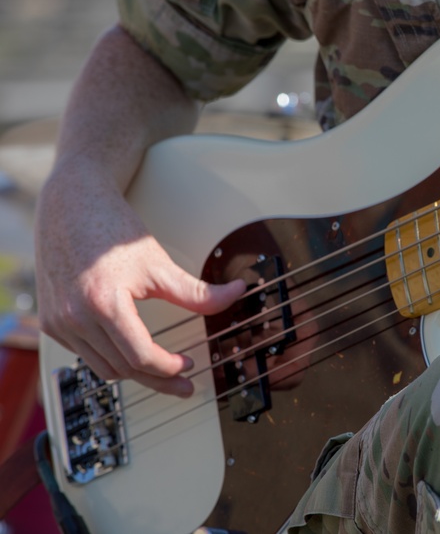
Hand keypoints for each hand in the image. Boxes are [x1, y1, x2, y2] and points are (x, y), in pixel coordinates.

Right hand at [35, 161, 244, 396]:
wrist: (72, 206)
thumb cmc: (112, 231)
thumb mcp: (159, 263)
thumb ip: (197, 291)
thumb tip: (236, 294)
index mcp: (102, 304)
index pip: (140, 356)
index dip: (170, 368)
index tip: (190, 366)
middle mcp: (74, 318)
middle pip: (123, 368)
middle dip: (158, 379)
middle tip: (185, 384)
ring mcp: (58, 323)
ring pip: (103, 367)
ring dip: (135, 373)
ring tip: (163, 371)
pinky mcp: (52, 322)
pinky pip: (86, 354)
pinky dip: (112, 358)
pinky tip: (132, 355)